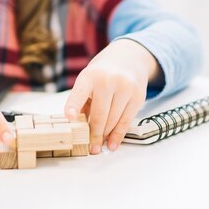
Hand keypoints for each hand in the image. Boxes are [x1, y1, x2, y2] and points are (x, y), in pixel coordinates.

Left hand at [64, 39, 162, 153]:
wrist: (128, 59)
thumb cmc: (101, 75)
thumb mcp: (87, 82)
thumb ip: (82, 102)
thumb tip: (79, 126)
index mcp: (89, 76)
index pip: (79, 93)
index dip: (74, 105)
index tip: (70, 117)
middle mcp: (108, 80)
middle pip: (100, 114)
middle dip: (94, 134)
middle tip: (91, 149)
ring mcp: (125, 87)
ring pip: (114, 120)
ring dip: (105, 136)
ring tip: (99, 147)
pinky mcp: (138, 96)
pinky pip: (126, 121)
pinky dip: (118, 135)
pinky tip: (112, 144)